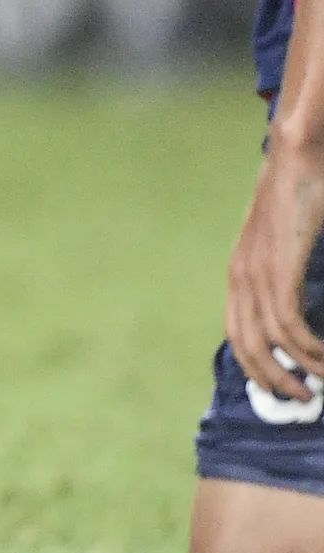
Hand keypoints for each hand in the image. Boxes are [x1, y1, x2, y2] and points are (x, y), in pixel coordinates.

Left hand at [227, 132, 323, 401]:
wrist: (297, 154)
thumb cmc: (301, 195)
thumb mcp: (289, 242)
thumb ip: (290, 274)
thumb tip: (302, 305)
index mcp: (240, 272)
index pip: (237, 333)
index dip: (257, 366)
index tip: (283, 386)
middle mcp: (240, 275)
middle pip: (245, 346)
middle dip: (273, 379)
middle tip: (303, 399)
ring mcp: (256, 270)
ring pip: (270, 341)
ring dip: (300, 368)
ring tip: (323, 383)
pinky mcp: (278, 265)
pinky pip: (288, 323)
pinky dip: (307, 349)